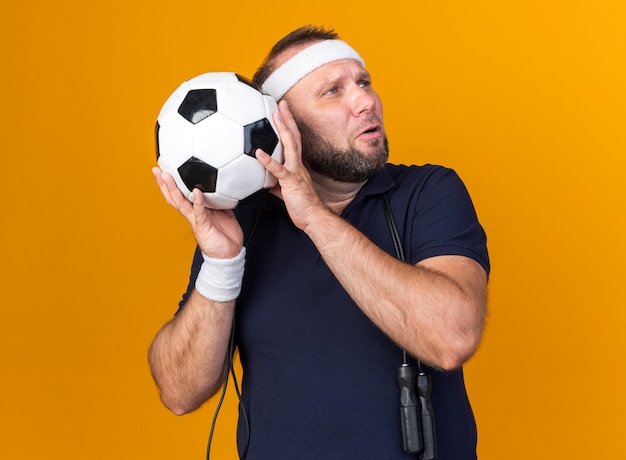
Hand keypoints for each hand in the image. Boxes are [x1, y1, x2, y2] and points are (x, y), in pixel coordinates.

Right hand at [152, 167, 242, 257]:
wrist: (229, 254)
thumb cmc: (225, 236)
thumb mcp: (224, 212)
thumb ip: (220, 201)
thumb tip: (224, 187)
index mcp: (196, 211)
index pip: (180, 195)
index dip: (171, 184)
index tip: (165, 170)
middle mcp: (192, 215)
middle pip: (174, 197)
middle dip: (164, 183)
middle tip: (156, 170)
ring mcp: (196, 220)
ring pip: (180, 203)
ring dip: (172, 189)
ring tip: (166, 176)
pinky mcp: (203, 226)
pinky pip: (199, 212)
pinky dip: (197, 202)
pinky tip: (196, 191)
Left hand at [255, 100, 325, 230]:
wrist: (314, 218)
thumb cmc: (303, 206)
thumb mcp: (286, 191)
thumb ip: (276, 183)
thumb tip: (264, 181)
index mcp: (297, 165)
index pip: (293, 141)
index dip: (288, 125)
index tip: (282, 112)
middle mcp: (298, 165)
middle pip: (293, 137)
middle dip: (287, 119)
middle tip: (280, 103)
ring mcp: (296, 172)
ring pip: (290, 146)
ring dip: (282, 130)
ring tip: (275, 115)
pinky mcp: (291, 182)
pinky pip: (279, 170)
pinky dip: (268, 161)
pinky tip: (258, 153)